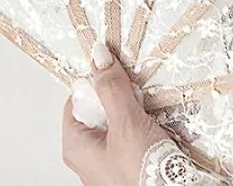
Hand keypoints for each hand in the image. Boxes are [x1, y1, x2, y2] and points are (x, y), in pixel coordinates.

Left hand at [61, 42, 175, 185]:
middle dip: (121, 102)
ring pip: (118, 126)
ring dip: (137, 117)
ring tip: (150, 121)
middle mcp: (86, 158)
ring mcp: (106, 165)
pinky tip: (157, 135)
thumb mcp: (125, 122)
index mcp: (74, 145)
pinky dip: (145, 133)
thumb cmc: (141, 174)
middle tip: (137, 103)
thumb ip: (111, 88)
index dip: (97, 86)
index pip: (77, 100)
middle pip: (99, 112)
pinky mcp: (126, 170)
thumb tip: (99, 58)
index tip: (116, 78)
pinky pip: (132, 142)